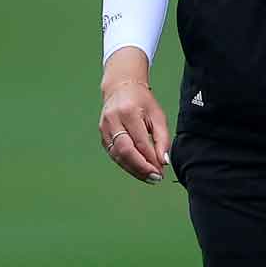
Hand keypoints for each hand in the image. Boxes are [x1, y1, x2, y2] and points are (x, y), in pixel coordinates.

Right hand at [99, 47, 170, 183]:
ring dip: (134, 170)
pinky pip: (114, 154)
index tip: (161, 171)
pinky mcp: (102, 135)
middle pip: (125, 151)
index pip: (140, 142)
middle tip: (155, 177)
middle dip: (141, 168)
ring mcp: (104, 128)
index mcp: (128, 112)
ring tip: (148, 177)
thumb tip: (163, 161)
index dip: (151, 160)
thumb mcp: (157, 115)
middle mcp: (113, 120)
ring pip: (117, 156)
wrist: (121, 88)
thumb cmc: (142, 101)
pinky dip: (126, 164)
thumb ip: (163, 138)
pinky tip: (137, 169)